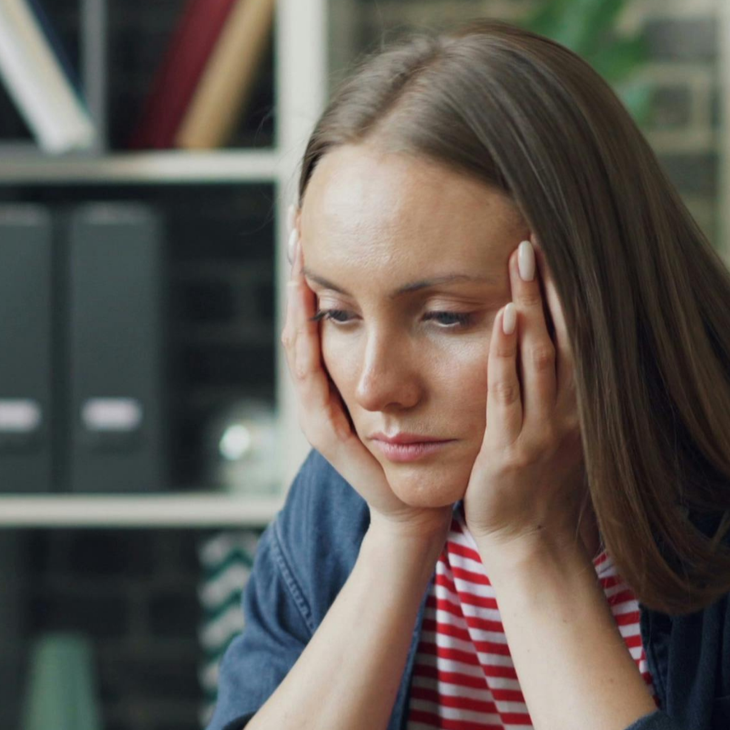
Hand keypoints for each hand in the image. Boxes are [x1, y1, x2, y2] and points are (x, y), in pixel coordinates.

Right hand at [283, 224, 448, 541]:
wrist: (414, 508)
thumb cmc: (423, 446)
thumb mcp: (416, 386)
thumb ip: (413, 347)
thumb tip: (434, 292)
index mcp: (338, 377)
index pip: (321, 312)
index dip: (317, 270)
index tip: (317, 222)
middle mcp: (319, 390)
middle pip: (300, 318)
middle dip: (297, 271)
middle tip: (296, 222)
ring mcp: (315, 410)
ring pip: (297, 343)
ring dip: (295, 299)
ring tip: (298, 256)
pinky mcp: (324, 430)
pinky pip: (308, 377)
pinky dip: (306, 342)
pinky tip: (307, 312)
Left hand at [464, 239, 591, 567]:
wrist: (532, 545)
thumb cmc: (539, 485)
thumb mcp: (560, 429)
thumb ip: (561, 385)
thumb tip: (560, 337)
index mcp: (582, 403)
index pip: (580, 333)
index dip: (571, 289)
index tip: (561, 243)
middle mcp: (571, 411)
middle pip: (566, 333)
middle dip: (553, 283)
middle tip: (539, 230)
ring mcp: (543, 430)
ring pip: (540, 356)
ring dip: (530, 304)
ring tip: (522, 257)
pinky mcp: (511, 450)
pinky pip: (508, 396)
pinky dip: (504, 356)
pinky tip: (499, 319)